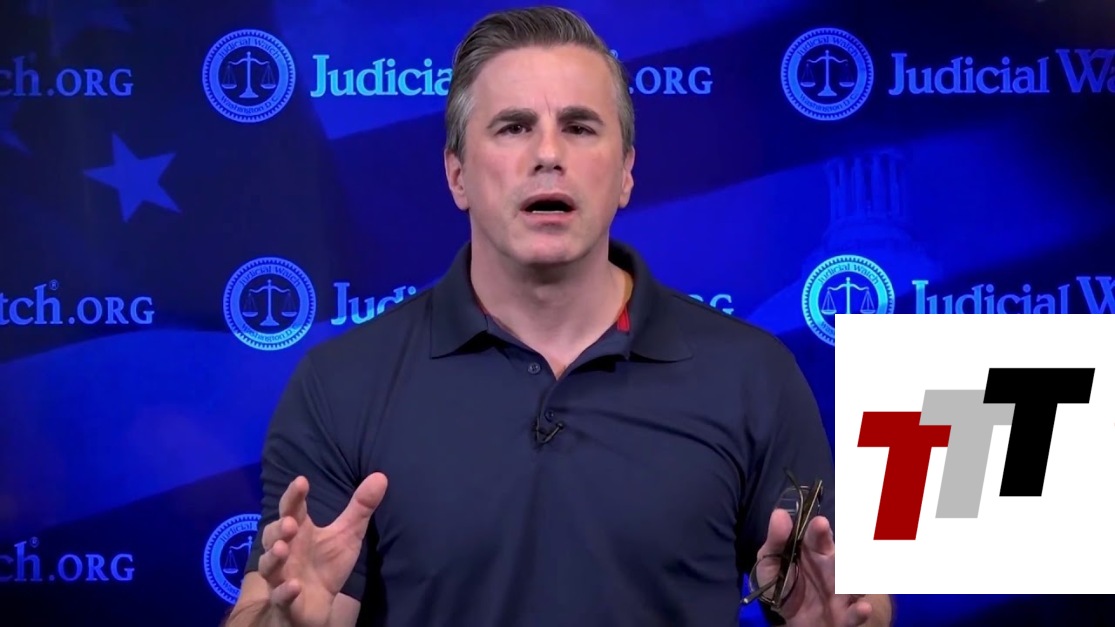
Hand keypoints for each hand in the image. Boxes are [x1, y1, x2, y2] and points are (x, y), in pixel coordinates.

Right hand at [257, 473, 388, 626]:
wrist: (319, 604)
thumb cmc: (326, 564)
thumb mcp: (348, 534)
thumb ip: (360, 507)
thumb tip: (381, 476)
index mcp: (299, 531)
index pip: (292, 509)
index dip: (294, 496)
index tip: (301, 481)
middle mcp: (285, 550)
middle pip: (273, 535)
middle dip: (279, 528)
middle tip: (290, 523)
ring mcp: (281, 576)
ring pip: (269, 565)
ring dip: (274, 556)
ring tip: (282, 548)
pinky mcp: (284, 600)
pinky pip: (280, 596)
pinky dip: (284, 591)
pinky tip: (293, 586)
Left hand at [754, 509, 872, 626]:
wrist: (792, 619)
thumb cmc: (784, 585)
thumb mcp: (771, 563)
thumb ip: (776, 541)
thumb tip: (779, 513)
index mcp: (815, 551)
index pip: (820, 538)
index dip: (820, 531)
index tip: (819, 524)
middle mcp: (833, 568)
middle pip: (842, 559)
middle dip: (844, 554)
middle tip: (840, 554)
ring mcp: (842, 592)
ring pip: (855, 584)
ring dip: (857, 582)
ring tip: (853, 581)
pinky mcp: (845, 615)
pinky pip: (855, 613)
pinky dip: (860, 612)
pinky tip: (863, 609)